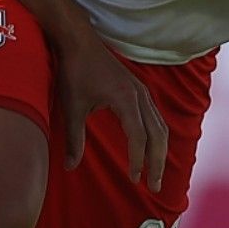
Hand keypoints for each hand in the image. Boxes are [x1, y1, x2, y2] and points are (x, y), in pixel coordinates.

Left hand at [50, 23, 167, 186]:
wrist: (78, 40)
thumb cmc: (74, 71)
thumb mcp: (71, 107)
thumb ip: (73, 138)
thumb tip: (69, 167)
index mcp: (125, 100)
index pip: (139, 137)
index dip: (138, 160)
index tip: (134, 179)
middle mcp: (139, 96)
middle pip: (157, 135)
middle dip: (157, 162)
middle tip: (154, 187)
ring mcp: (141, 91)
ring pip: (160, 126)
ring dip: (160, 151)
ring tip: (155, 173)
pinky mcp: (138, 89)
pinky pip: (155, 116)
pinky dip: (157, 136)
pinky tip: (151, 148)